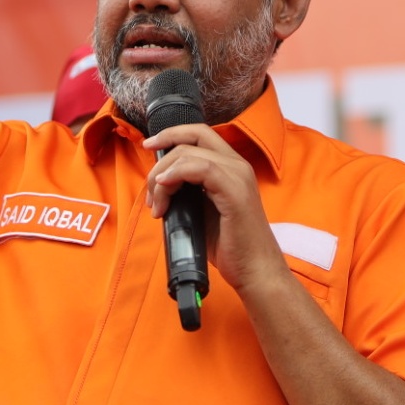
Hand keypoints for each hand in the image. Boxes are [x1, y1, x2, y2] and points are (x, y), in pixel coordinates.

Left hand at [143, 124, 286, 292]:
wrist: (255, 270)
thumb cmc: (230, 246)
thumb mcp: (202, 211)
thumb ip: (187, 192)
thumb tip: (159, 186)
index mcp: (231, 168)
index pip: (199, 134)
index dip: (171, 135)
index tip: (148, 147)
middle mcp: (237, 166)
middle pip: (191, 138)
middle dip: (161, 159)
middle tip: (151, 192)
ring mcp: (238, 177)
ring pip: (189, 154)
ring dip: (162, 177)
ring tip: (157, 206)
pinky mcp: (235, 192)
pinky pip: (201, 169)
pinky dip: (176, 174)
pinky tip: (165, 189)